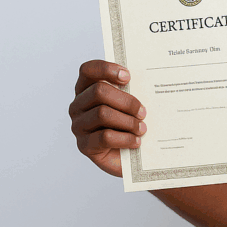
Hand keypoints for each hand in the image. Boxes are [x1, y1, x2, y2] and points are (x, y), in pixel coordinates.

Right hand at [68, 60, 146, 176]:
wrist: (131, 157)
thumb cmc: (130, 124)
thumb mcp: (131, 105)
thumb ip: (133, 91)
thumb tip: (149, 81)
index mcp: (87, 89)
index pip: (88, 70)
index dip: (106, 69)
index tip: (129, 77)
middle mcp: (78, 105)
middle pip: (99, 91)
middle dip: (127, 101)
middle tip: (144, 112)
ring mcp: (78, 126)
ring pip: (103, 114)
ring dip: (128, 121)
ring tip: (142, 128)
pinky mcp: (84, 145)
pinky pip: (105, 137)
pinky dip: (126, 138)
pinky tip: (136, 141)